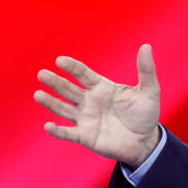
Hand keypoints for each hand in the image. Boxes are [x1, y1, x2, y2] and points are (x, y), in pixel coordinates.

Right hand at [34, 44, 161, 167]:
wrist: (146, 141)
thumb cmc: (146, 114)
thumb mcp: (150, 91)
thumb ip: (146, 70)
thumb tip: (146, 46)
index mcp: (101, 87)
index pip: (82, 74)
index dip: (72, 67)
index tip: (60, 60)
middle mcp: (89, 101)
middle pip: (68, 89)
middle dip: (55, 82)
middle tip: (42, 74)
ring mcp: (85, 118)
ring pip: (63, 108)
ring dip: (50, 102)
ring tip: (38, 95)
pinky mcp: (85, 136)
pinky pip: (68, 133)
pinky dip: (58, 131)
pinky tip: (48, 126)